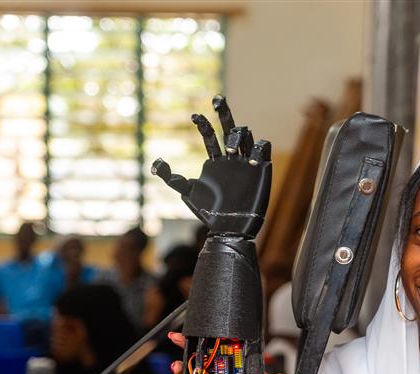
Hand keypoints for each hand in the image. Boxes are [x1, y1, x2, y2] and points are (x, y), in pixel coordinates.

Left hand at [151, 95, 271, 237]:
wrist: (230, 228)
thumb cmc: (210, 212)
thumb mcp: (188, 193)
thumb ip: (173, 177)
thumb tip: (155, 162)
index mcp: (215, 161)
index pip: (210, 135)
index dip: (202, 123)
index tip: (193, 117)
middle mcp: (231, 158)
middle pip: (230, 127)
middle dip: (224, 111)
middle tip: (217, 98)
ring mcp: (247, 162)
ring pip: (246, 134)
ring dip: (236, 135)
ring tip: (229, 149)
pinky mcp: (263, 168)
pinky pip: (264, 147)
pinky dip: (257, 146)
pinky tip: (250, 159)